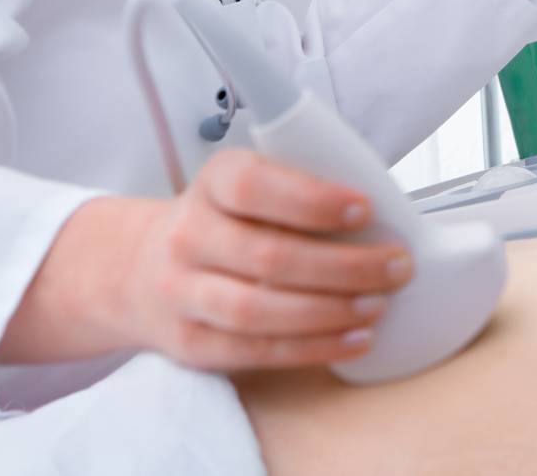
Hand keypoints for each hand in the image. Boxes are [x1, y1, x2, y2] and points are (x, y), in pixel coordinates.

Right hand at [122, 150, 412, 370]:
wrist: (140, 268)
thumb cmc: (224, 220)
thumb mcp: (249, 185)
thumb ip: (300, 192)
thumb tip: (384, 218)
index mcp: (211, 183)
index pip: (252, 186)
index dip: (311, 200)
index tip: (365, 208)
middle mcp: (188, 236)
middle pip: (267, 256)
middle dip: (344, 265)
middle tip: (396, 265)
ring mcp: (182, 293)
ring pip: (258, 311)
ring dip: (330, 312)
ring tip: (378, 305)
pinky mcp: (189, 343)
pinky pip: (255, 352)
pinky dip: (313, 349)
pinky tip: (355, 339)